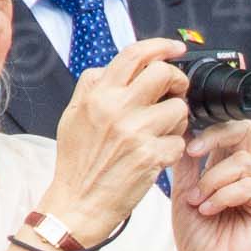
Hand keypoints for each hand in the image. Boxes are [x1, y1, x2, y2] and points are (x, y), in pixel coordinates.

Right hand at [40, 37, 191, 246]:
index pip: (135, 54)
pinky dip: (173, 149)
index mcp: (98, 94)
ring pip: (178, 109)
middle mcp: (117, 108)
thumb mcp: (72, 115)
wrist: (78, 204)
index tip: (176, 49)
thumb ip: (91, 85)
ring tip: (161, 133)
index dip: (161, 46)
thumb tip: (114, 66)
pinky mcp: (150, 157)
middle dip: (176, 82)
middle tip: (174, 94)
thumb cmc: (77, 163)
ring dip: (177, 120)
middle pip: (164, 74)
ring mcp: (135, 132)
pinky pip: (179, 142)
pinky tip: (157, 156)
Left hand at [171, 119, 250, 250]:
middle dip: (216, 138)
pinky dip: (225, 196)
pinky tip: (211, 211)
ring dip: (213, 180)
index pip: (228, 130)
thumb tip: (184, 128)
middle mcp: (247, 174)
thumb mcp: (183, 193)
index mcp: (227, 167)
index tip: (187, 144)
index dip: (209, 129)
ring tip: (199, 203)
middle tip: (194, 153)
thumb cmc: (198, 239)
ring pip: (243, 161)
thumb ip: (186, 162)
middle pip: (244, 132)